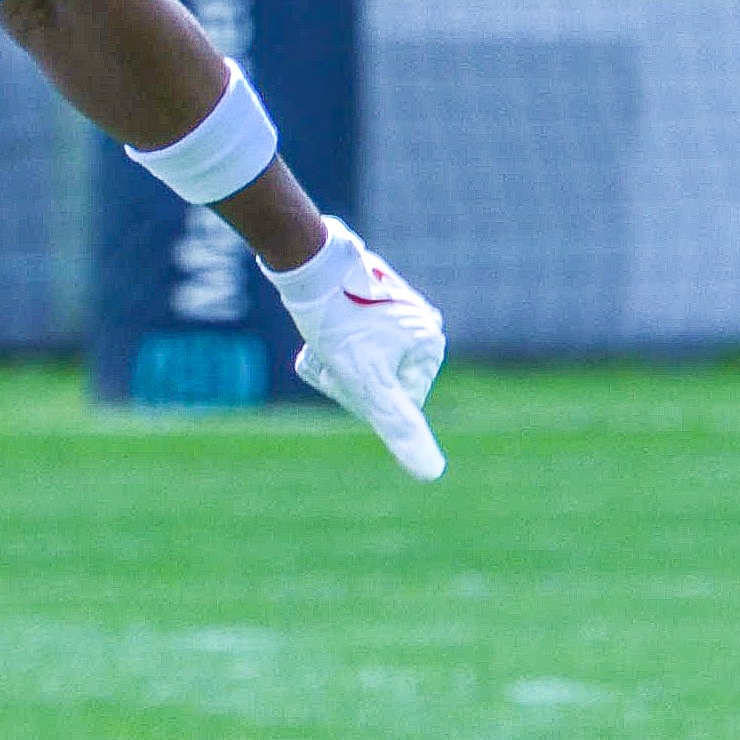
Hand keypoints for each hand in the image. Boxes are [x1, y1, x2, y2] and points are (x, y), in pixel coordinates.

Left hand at [271, 223, 446, 481]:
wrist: (306, 264)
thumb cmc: (338, 324)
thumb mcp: (368, 384)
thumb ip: (399, 427)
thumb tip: (433, 475)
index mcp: (431, 342)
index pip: (397, 400)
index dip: (362, 396)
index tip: (349, 367)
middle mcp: (420, 322)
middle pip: (377, 379)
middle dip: (346, 376)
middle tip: (331, 350)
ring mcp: (394, 307)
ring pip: (358, 359)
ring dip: (333, 359)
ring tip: (322, 337)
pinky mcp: (367, 295)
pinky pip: (348, 334)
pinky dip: (330, 338)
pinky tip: (320, 324)